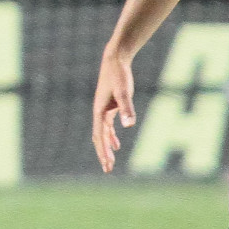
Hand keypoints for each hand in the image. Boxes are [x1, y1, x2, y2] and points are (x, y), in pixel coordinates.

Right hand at [91, 52, 137, 172]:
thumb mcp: (124, 92)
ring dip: (106, 147)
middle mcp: (99, 112)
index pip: (100, 137)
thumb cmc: (119, 75)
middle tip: (108, 169)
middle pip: (99, 138)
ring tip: (110, 161)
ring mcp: (103, 109)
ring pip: (103, 133)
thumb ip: (127, 109)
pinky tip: (116, 144)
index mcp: (99, 111)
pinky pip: (108, 126)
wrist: (115, 59)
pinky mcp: (110, 106)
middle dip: (103, 153)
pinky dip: (111, 136)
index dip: (103, 151)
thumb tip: (129, 126)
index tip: (107, 165)